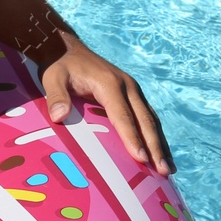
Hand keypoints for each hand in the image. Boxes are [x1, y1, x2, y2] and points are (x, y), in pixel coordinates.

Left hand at [40, 33, 173, 174]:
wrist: (67, 48)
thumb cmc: (59, 66)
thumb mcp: (52, 78)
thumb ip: (56, 96)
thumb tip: (59, 117)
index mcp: (110, 84)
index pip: (123, 116)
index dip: (132, 138)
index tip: (141, 159)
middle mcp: (127, 86)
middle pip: (145, 120)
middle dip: (155, 147)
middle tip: (163, 171)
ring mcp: (132, 89)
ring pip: (151, 120)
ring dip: (160, 144)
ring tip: (168, 170)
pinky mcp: (132, 94)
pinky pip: (147, 116)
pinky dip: (155, 135)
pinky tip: (160, 153)